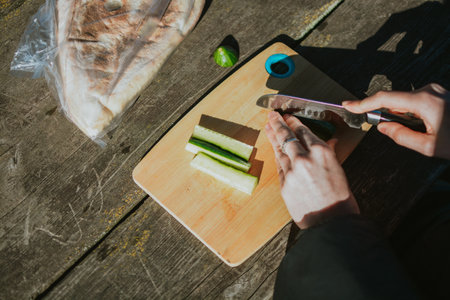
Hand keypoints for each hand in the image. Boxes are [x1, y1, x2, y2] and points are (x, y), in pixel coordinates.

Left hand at [265, 111, 359, 228]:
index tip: (288, 116)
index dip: (294, 122)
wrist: (331, 223)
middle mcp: (304, 158)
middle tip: (272, 115)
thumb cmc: (340, 198)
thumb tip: (328, 143)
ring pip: (279, 149)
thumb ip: (328, 154)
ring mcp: (291, 171)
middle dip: (278, 123)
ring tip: (268, 126)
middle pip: (287, 136)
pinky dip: (277, 155)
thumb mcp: (338, 170)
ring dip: (273, 137)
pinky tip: (274, 149)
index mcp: (322, 152)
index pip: (303, 131)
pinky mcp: (283, 184)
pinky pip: (279, 165)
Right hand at [343, 83, 449, 158]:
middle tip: (384, 129)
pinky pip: (416, 100)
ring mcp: (435, 90)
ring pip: (405, 101)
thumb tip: (383, 127)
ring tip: (418, 132)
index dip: (363, 103)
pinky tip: (422, 126)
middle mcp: (429, 90)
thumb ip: (401, 136)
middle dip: (384, 113)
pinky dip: (410, 112)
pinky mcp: (439, 93)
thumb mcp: (429, 146)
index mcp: (424, 102)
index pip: (384, 99)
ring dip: (400, 115)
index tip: (348, 105)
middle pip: (394, 99)